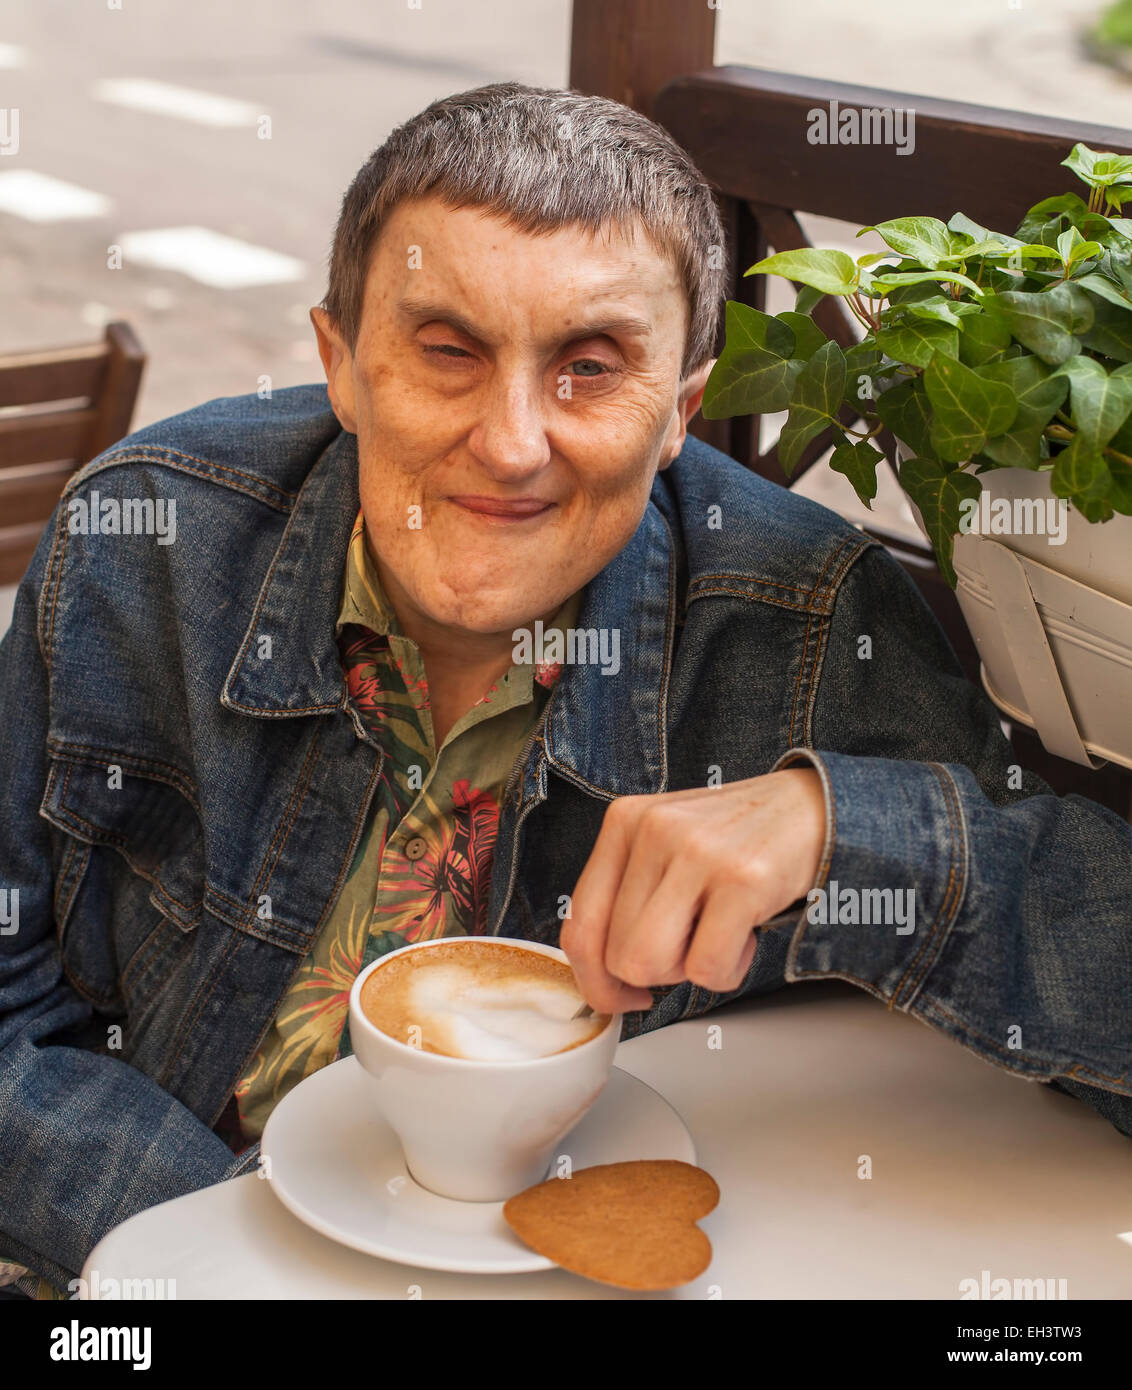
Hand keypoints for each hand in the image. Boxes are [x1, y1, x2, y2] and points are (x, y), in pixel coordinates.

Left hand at [560, 768, 825, 1013]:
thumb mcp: (665, 847)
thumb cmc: (735, 840)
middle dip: (655, 974)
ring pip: (650, 964)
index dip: (595, 980)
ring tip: (715, 935)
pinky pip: (708, 968)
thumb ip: (627, 895)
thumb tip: (599, 976)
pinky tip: (744, 933)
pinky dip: (728, 970)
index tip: (621, 993)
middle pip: (617, 956)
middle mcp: (652, 831)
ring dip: (687, 972)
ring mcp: (696, 853)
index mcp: (624, 822)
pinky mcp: (742, 880)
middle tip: (690, 948)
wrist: (811, 808)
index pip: (579, 925)